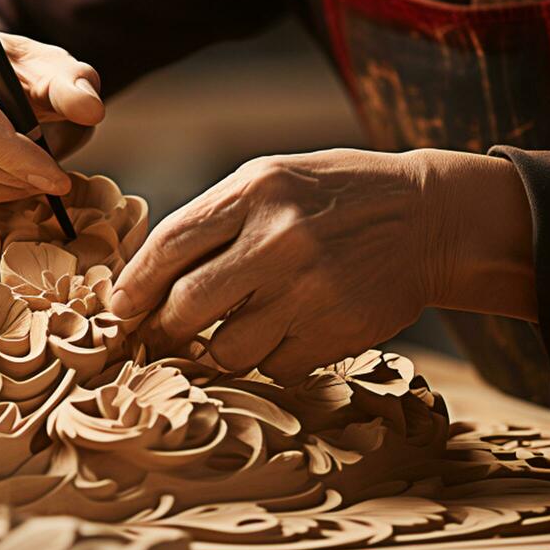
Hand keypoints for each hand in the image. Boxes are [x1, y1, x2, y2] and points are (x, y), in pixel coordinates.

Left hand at [108, 148, 535, 382]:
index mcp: (256, 191)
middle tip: (164, 334)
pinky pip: (275, 369)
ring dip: (221, 351)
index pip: (168, 246)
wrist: (430, 218)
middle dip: (164, 330)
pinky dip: (272, 360)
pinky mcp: (338, 330)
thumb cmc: (335, 198)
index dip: (133, 286)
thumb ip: (214, 220)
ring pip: (226, 352)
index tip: (119, 309)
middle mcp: (279, 239)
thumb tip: (142, 279)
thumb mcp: (274, 180)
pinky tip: (292, 331)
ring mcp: (310, 289)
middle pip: (185, 309)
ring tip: (242, 328)